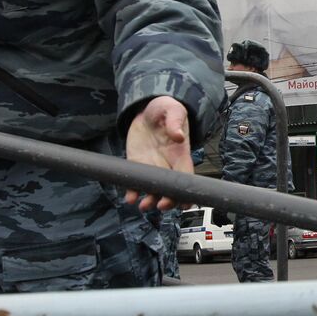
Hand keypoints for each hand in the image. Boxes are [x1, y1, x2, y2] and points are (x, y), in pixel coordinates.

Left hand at [124, 96, 194, 212]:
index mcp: (180, 155)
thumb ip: (175, 122)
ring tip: (143, 205)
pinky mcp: (137, 165)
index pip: (186, 177)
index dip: (187, 192)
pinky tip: (130, 197)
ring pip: (154, 190)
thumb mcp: (172, 110)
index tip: (184, 203)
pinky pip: (135, 183)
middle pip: (171, 189)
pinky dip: (132, 192)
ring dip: (149, 201)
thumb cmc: (164, 110)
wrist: (146, 111)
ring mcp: (152, 167)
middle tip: (160, 205)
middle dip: (167, 201)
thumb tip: (178, 135)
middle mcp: (167, 165)